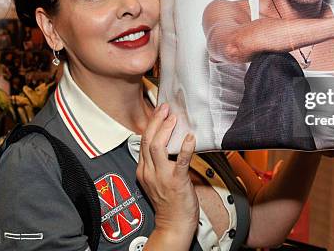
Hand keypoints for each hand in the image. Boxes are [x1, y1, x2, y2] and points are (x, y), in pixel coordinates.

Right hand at [136, 103, 198, 235]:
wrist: (174, 225)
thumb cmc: (169, 202)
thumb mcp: (157, 179)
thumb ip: (158, 162)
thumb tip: (169, 142)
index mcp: (143, 170)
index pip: (143, 141)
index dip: (151, 124)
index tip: (159, 111)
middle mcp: (149, 172)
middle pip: (148, 140)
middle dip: (156, 121)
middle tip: (165, 107)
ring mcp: (162, 177)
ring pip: (157, 147)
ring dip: (165, 130)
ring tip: (173, 118)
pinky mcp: (176, 182)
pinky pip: (180, 161)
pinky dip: (184, 148)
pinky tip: (190, 138)